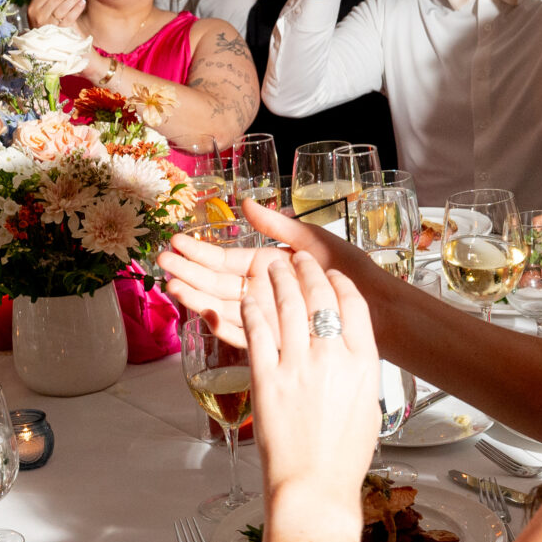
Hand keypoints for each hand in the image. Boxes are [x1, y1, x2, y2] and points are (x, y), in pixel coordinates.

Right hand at [26, 0, 87, 28]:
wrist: (47, 44)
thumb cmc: (43, 20)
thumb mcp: (38, 7)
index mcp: (33, 8)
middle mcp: (39, 17)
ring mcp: (49, 25)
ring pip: (63, 7)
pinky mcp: (59, 32)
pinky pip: (70, 18)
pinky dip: (77, 9)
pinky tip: (83, 2)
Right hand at [161, 199, 364, 347]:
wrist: (380, 309)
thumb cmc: (353, 272)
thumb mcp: (315, 241)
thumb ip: (278, 226)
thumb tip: (244, 203)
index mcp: (270, 267)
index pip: (226, 260)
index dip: (200, 252)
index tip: (176, 243)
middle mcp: (264, 292)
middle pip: (218, 284)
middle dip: (189, 273)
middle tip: (161, 264)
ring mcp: (268, 316)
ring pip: (224, 308)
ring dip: (198, 298)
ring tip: (173, 286)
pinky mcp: (277, 339)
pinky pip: (245, 334)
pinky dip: (225, 325)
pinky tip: (205, 314)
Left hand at [241, 251, 380, 507]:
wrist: (314, 485)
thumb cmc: (342, 454)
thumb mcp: (367, 406)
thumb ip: (358, 371)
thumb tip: (349, 348)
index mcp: (364, 364)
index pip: (353, 305)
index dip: (338, 282)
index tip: (329, 274)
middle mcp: (332, 358)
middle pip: (318, 297)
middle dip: (304, 270)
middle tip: (295, 259)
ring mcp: (297, 367)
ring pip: (285, 306)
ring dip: (275, 280)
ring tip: (268, 266)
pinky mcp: (266, 378)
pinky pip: (257, 332)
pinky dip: (253, 309)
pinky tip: (249, 298)